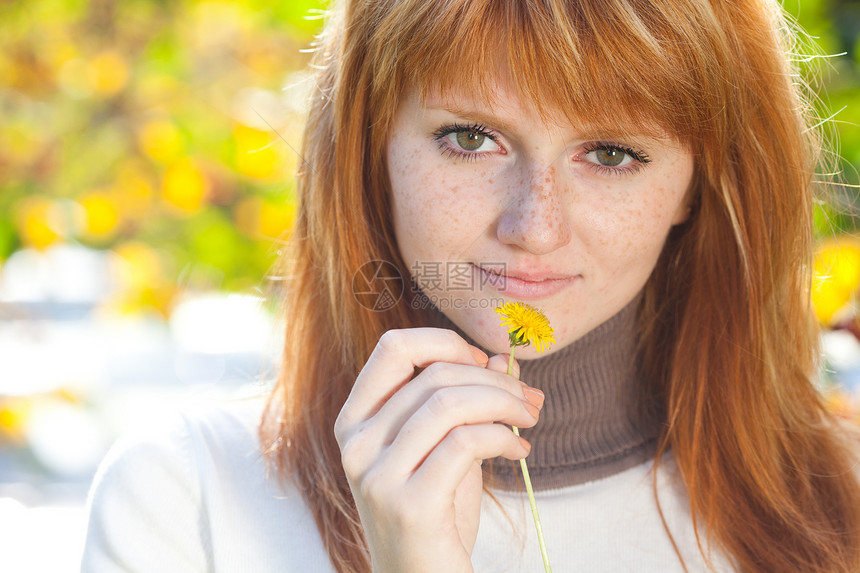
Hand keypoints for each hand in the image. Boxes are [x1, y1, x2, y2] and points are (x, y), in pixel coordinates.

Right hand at [334, 328, 543, 572]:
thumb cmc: (435, 513)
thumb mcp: (446, 447)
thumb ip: (466, 401)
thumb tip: (503, 359)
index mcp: (355, 420)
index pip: (393, 348)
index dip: (446, 344)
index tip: (483, 363)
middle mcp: (356, 444)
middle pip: (433, 375)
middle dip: (493, 379)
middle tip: (527, 397)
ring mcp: (377, 475)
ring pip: (449, 404)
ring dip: (504, 403)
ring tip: (529, 419)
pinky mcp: (409, 504)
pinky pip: (464, 443)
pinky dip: (503, 437)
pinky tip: (520, 451)